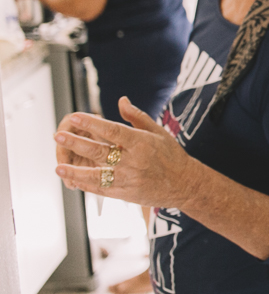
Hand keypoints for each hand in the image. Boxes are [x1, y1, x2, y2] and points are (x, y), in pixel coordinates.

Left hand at [54, 97, 200, 208]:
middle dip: (77, 143)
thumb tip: (121, 100)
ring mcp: (128, 179)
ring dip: (75, 171)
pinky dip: (85, 185)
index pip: (112, 131)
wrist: (185, 184)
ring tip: (58, 167)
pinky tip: (72, 180)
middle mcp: (134, 161)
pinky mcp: (125, 194)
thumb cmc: (172, 156)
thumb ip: (137, 117)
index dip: (92, 123)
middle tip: (59, 136)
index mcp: (142, 143)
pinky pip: (101, 189)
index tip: (76, 116)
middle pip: (100, 152)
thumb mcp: (159, 132)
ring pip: (97, 175)